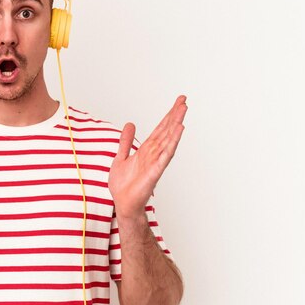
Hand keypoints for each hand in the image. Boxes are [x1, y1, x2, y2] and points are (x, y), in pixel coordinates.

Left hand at [108, 95, 187, 220]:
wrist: (122, 204)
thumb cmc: (123, 185)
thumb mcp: (121, 157)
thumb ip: (125, 141)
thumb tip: (130, 124)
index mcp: (146, 150)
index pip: (160, 129)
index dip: (168, 115)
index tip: (178, 102)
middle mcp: (153, 154)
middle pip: (166, 131)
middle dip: (175, 116)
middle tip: (184, 100)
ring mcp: (155, 162)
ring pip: (167, 140)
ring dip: (175, 126)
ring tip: (183, 111)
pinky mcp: (154, 172)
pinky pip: (164, 156)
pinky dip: (171, 144)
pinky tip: (178, 132)